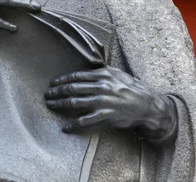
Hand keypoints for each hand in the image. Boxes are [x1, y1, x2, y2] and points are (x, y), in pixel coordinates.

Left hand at [45, 67, 176, 141]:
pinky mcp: (106, 116)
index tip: (52, 83)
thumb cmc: (132, 88)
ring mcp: (103, 102)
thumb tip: (88, 67)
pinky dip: (73, 125)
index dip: (62, 80)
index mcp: (103, 75)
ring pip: (75, 103)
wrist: (148, 105)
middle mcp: (101, 86)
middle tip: (47, 95)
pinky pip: (85, 122)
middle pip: (72, 88)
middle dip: (57, 92)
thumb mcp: (117, 74)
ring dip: (60, 104)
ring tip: (51, 106)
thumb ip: (102, 71)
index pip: (76, 76)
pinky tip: (65, 128)